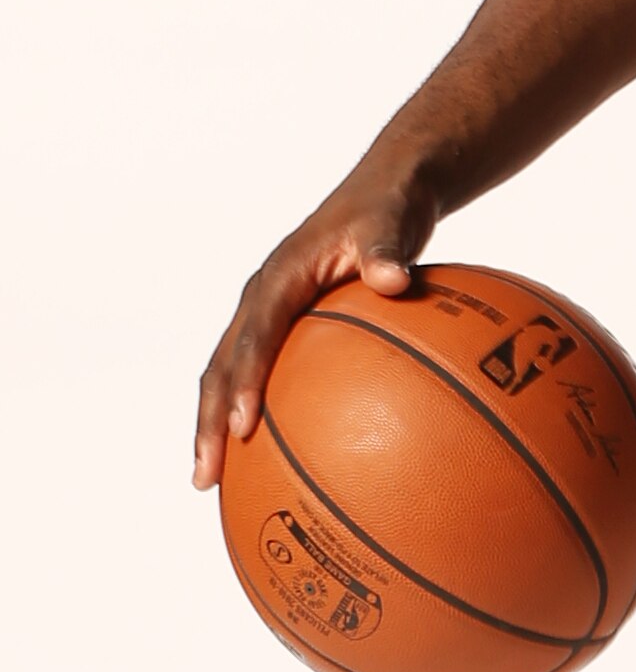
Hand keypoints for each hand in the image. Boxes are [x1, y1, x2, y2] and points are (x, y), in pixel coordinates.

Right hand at [192, 173, 434, 488]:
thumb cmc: (389, 207)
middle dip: (209, 422)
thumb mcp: (392, 220)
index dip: (244, 380)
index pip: (255, 335)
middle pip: (222, 367)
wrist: (387, 191)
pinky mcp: (283, 324)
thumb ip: (388, 250)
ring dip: (215, 425)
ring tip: (212, 479)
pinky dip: (251, 408)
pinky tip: (267, 453)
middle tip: (207, 474)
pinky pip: (258, 371)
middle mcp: (263, 298)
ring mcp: (268, 313)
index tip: (242, 424)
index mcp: (281, 276)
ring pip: (227, 375)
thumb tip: (392, 279)